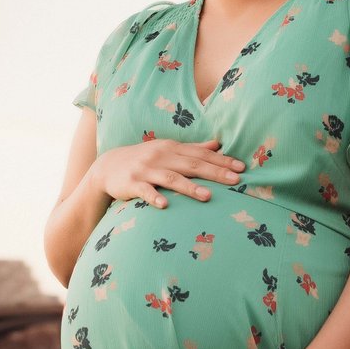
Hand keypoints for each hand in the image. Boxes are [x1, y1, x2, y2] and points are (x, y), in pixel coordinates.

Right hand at [91, 137, 244, 209]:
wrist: (108, 167)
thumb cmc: (144, 160)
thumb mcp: (167, 150)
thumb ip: (192, 148)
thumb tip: (217, 143)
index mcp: (172, 148)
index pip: (201, 154)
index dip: (221, 160)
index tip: (241, 168)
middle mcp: (161, 157)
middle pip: (192, 165)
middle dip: (215, 172)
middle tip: (236, 180)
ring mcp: (146, 170)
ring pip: (171, 178)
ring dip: (190, 187)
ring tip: (208, 196)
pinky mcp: (132, 184)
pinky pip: (145, 191)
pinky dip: (155, 197)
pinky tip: (165, 205)